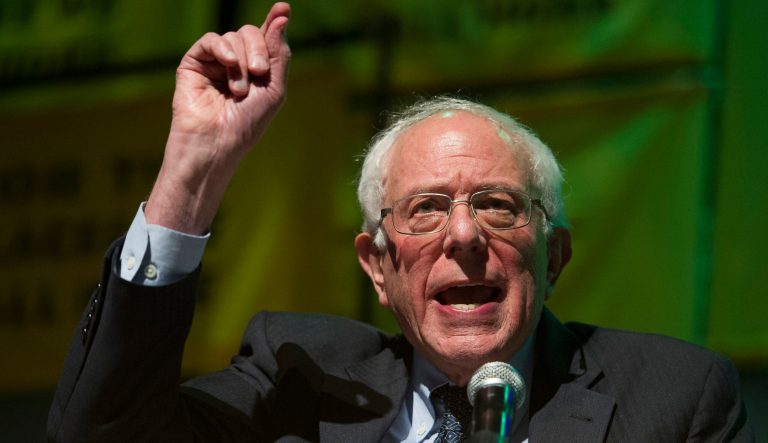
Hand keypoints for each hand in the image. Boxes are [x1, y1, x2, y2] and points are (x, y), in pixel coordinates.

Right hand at [146, 3, 290, 233]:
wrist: (218, 143)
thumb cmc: (247, 124)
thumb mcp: (273, 88)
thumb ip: (279, 53)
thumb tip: (282, 14)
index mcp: (258, 70)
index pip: (268, 38)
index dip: (276, 22)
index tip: (283, 8)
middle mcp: (238, 63)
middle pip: (252, 33)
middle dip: (260, 50)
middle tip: (260, 74)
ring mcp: (215, 62)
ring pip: (235, 36)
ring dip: (242, 61)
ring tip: (239, 90)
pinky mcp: (194, 63)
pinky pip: (211, 40)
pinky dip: (223, 49)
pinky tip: (229, 65)